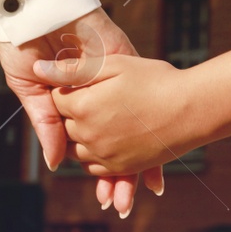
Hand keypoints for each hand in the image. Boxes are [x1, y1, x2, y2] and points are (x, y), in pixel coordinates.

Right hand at [0, 8, 163, 215]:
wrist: (36, 5)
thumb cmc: (24, 43)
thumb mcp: (30, 88)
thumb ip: (47, 123)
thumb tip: (57, 163)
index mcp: (73, 103)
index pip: (91, 145)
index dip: (100, 173)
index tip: (107, 199)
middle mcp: (98, 95)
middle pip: (117, 142)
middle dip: (120, 176)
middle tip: (123, 205)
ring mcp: (114, 80)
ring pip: (134, 126)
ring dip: (137, 160)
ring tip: (139, 191)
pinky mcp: (125, 61)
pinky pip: (142, 94)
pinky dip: (150, 124)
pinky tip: (158, 150)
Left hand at [41, 53, 201, 175]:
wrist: (192, 108)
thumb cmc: (155, 79)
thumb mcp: (114, 64)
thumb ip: (73, 70)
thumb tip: (38, 68)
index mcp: (83, 106)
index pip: (57, 99)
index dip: (68, 87)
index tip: (84, 80)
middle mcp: (88, 135)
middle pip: (64, 125)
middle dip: (73, 112)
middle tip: (97, 97)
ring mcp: (104, 155)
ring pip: (75, 149)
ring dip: (80, 136)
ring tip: (101, 118)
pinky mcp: (120, 167)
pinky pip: (93, 166)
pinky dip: (93, 156)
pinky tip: (106, 140)